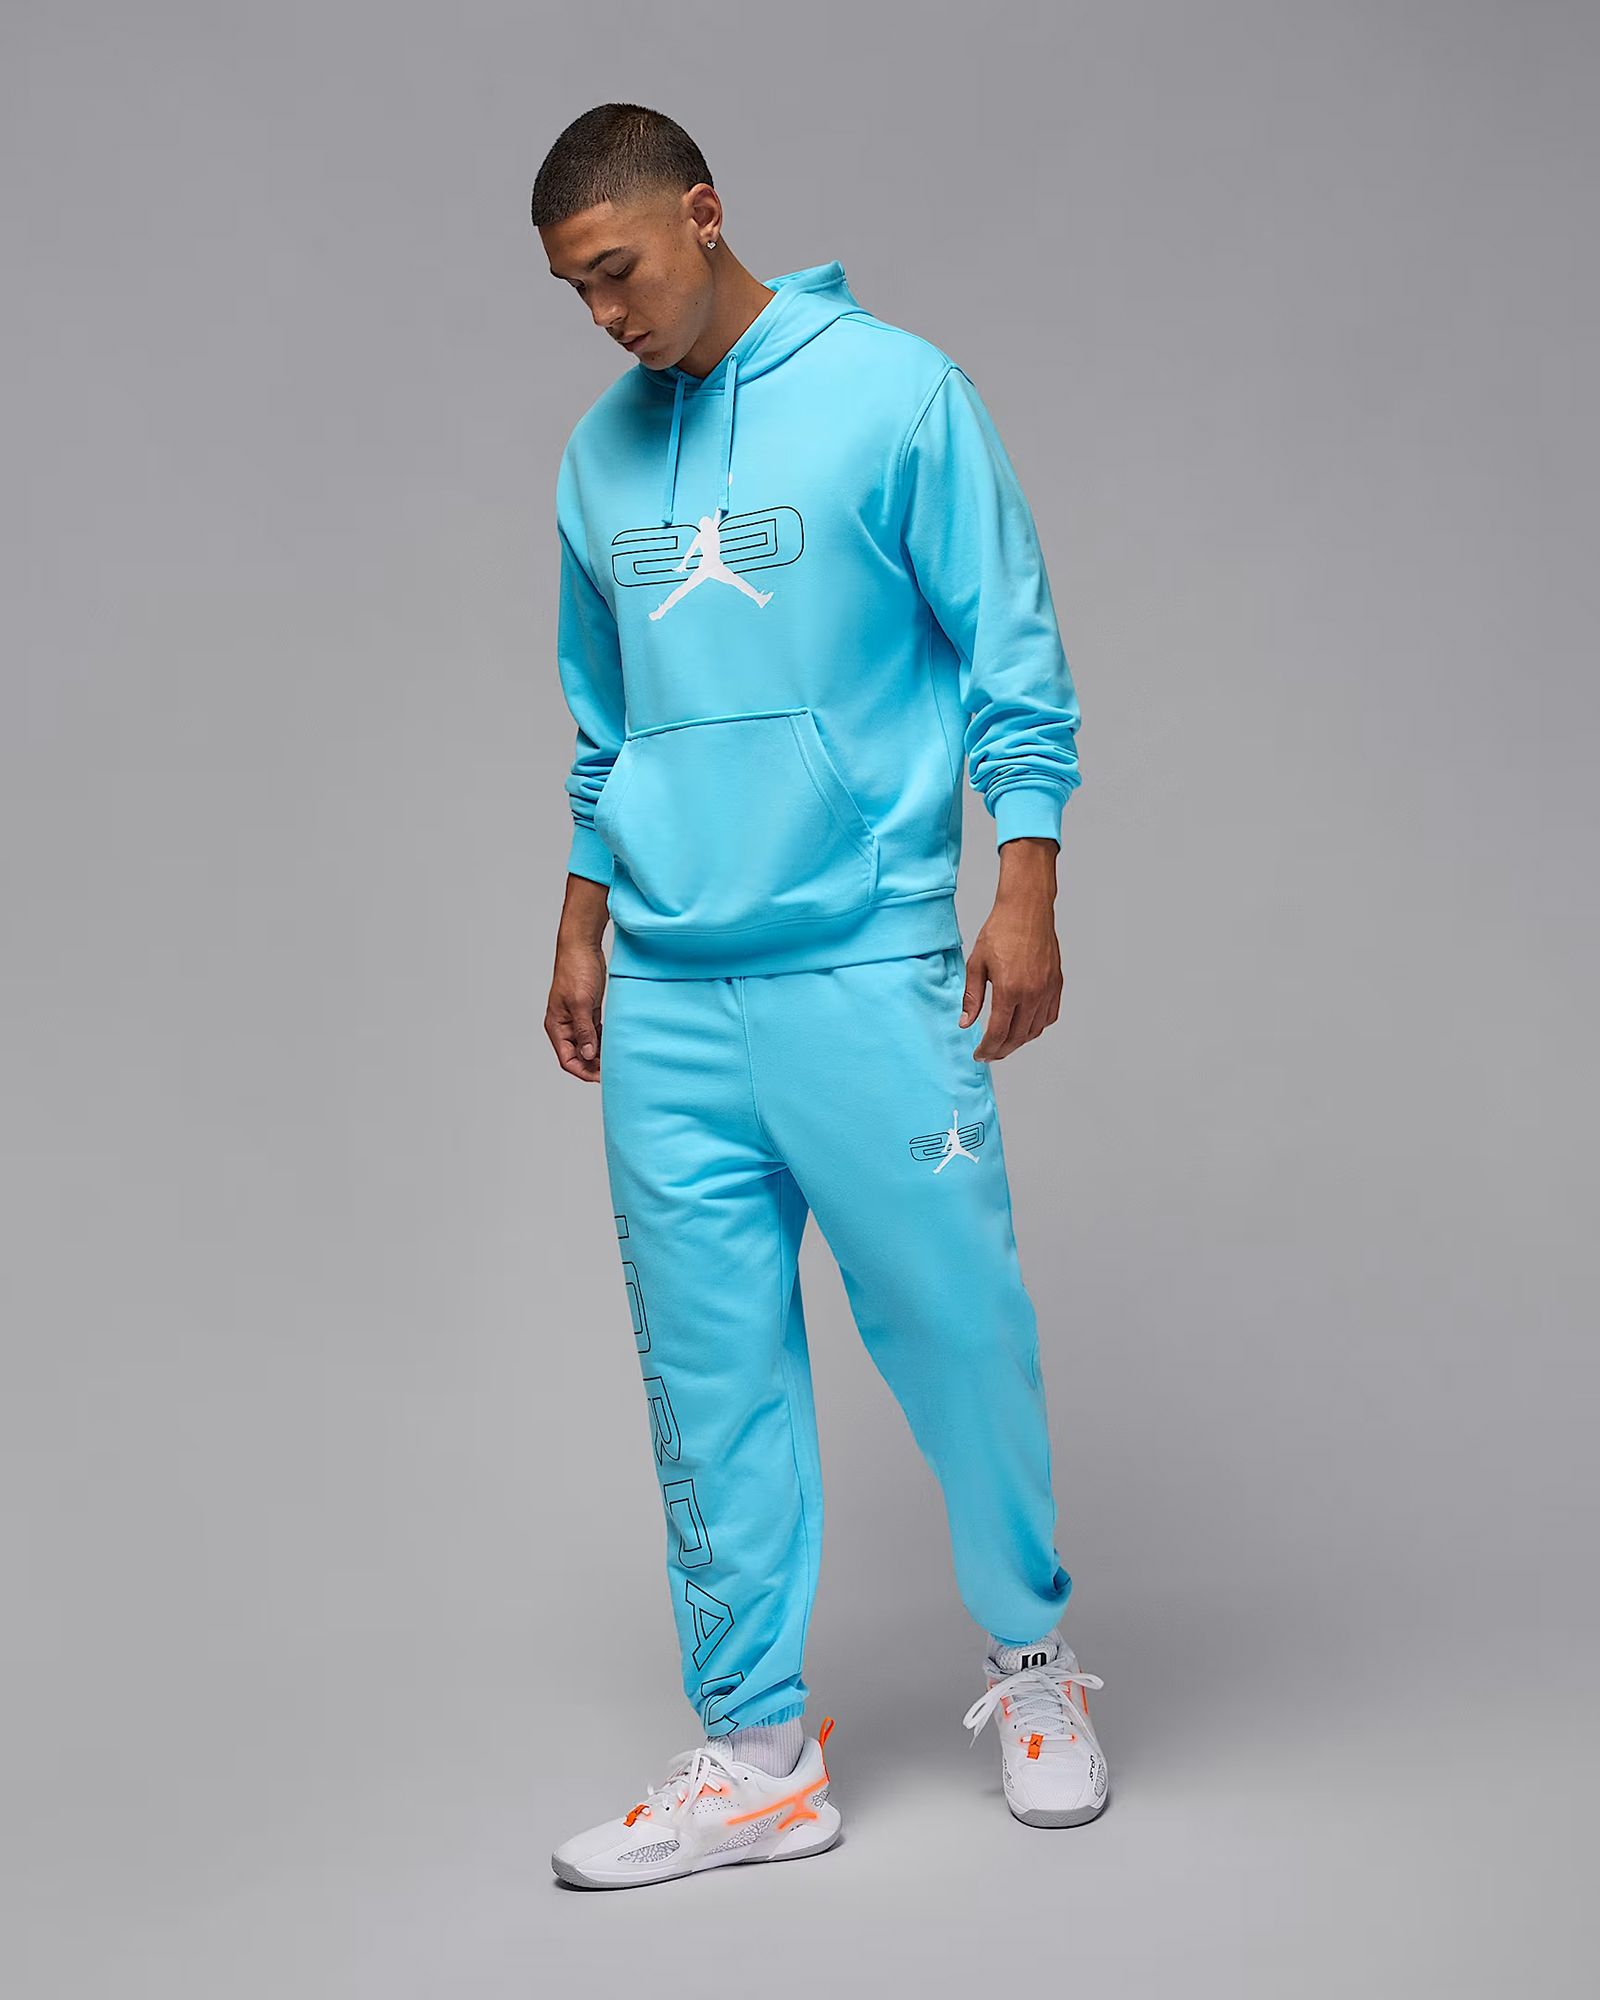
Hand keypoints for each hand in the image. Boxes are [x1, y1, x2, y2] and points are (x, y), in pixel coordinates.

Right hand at [547, 875, 610, 1081]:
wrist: (582, 946)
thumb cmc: (576, 970)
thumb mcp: (581, 1003)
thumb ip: (584, 1031)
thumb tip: (588, 1055)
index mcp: (556, 1026)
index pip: (567, 1059)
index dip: (583, 1071)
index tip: (601, 1077)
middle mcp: (564, 1025)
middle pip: (577, 1056)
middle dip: (593, 1065)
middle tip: (612, 1069)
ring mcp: (576, 1018)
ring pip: (587, 1045)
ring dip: (600, 1054)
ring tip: (616, 1059)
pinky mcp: (587, 1010)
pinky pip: (594, 1032)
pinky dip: (603, 1040)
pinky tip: (615, 1043)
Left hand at [960, 838, 1061, 1060]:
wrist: (1027, 909)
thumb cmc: (1000, 931)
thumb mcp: (976, 964)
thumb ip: (972, 997)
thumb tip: (965, 1023)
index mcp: (1010, 989)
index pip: (999, 1033)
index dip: (987, 1048)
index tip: (979, 1055)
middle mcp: (1032, 993)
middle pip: (1018, 1037)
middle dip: (1002, 1050)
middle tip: (990, 1054)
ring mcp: (1048, 990)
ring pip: (1035, 1030)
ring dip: (1019, 1041)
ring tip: (1004, 1043)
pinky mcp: (1056, 984)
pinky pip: (1050, 1016)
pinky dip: (1036, 1027)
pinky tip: (1025, 1027)